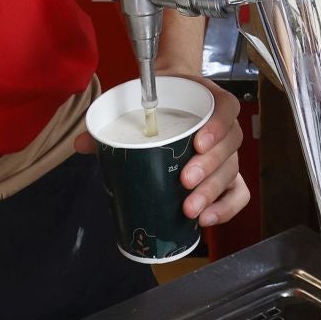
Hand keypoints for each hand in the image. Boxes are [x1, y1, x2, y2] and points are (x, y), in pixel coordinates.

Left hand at [73, 76, 250, 227]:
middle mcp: (225, 127)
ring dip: (213, 192)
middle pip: (230, 146)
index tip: (198, 141)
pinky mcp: (225, 175)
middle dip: (209, 167)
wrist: (173, 100)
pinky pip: (238, 192)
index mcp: (210, 102)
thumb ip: (113, 120)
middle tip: (185, 181)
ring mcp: (226, 153)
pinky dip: (227, 207)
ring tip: (190, 209)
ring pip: (232, 172)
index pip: (227, 109)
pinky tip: (206, 219)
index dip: (218, 126)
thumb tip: (82, 144)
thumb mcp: (140, 101)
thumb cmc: (161, 100)